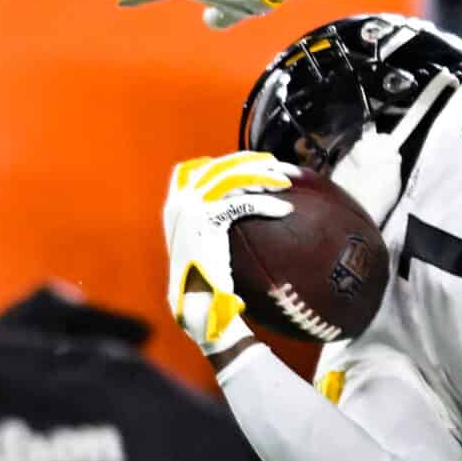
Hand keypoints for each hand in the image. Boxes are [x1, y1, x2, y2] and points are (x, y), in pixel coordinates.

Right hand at [162, 152, 297, 354]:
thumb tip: (242, 194)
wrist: (197, 300)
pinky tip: (284, 211)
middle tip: (278, 166)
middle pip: (219, 166)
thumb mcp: (204, 240)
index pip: (194, 167)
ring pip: (233, 178)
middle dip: (251, 161)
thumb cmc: (206, 274)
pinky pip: (242, 203)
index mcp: (175, 204)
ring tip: (286, 182)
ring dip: (263, 176)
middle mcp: (179, 201)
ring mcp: (190, 208)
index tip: (254, 160)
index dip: (226, 161)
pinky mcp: (206, 220)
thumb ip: (212, 215)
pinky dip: (266, 204)